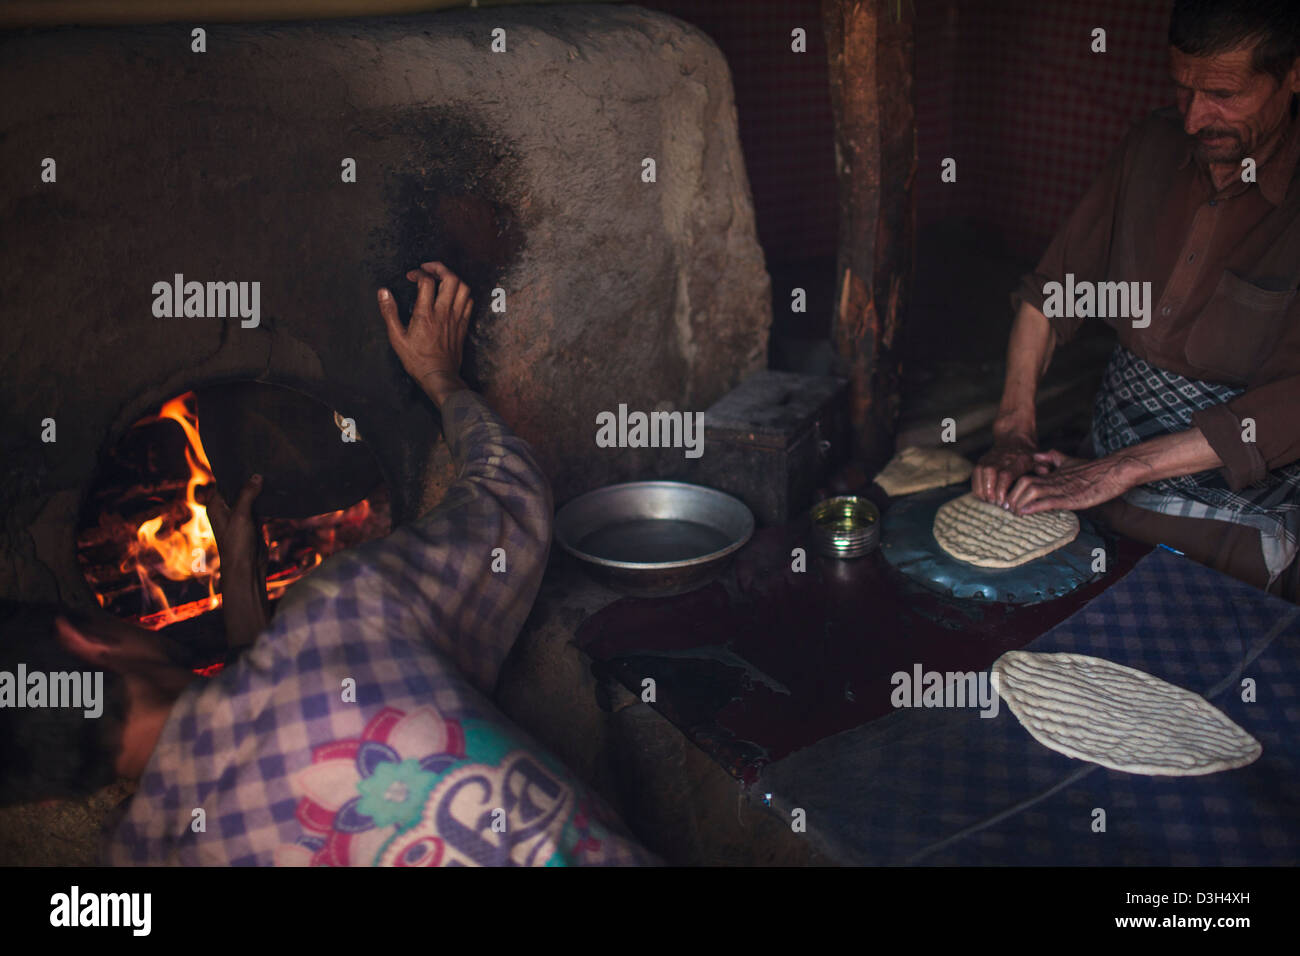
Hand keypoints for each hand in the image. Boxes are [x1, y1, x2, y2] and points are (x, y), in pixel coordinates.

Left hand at [205, 474, 268, 647]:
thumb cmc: (237, 543)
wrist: (247, 568)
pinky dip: (267, 501)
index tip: (248, 458)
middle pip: (239, 489)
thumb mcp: (241, 515)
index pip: (225, 483)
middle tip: (264, 463)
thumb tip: (256, 476)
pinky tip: (277, 492)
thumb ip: (247, 495)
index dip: (235, 472)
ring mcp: (241, 517)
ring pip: (251, 498)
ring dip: (260, 490)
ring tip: (273, 474)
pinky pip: (261, 508)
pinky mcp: (253, 524)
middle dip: (250, 479)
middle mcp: (227, 510)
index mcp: (216, 506)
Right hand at [377, 261, 473, 406]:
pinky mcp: (463, 325)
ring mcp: (456, 318)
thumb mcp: (397, 337)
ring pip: (463, 288)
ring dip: (453, 278)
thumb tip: (383, 292)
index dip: (418, 273)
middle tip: (429, 269)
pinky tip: (452, 295)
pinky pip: (469, 302)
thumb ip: (389, 312)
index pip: (427, 282)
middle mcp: (443, 313)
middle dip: (440, 268)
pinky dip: (462, 293)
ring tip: (441, 278)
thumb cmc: (417, 360)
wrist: (439, 376)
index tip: (412, 276)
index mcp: (425, 314)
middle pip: (450, 278)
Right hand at [972, 435, 1037, 505]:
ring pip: (980, 471)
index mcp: (1018, 459)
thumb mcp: (1039, 461)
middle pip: (990, 472)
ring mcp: (991, 458)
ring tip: (988, 501)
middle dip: (990, 490)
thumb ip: (1043, 467)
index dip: (1002, 489)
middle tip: (995, 503)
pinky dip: (977, 485)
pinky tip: (983, 495)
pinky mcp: (982, 460)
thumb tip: (1045, 473)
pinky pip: (975, 473)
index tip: (1003, 501)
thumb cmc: (1029, 456)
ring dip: (982, 488)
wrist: (1015, 439)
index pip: (1006, 474)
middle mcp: (1002, 457)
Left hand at [1005, 450, 1136, 514]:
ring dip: (1020, 502)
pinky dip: (1035, 506)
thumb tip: (1037, 456)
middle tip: (1005, 508)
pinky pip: (1049, 501)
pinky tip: (1025, 512)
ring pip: (1032, 490)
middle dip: (1012, 496)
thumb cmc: (1092, 468)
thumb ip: (1052, 458)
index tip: (1005, 499)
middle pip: (1023, 483)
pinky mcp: (1072, 498)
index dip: (1012, 488)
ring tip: (1013, 512)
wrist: (1114, 471)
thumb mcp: (1068, 460)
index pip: (1024, 477)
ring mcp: (1062, 488)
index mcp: (1051, 473)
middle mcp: (1054, 480)